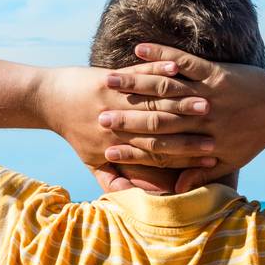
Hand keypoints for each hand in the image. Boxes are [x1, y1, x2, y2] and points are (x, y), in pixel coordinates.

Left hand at [34, 65, 217, 192]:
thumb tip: (133, 198)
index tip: (211, 154)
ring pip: (152, 99)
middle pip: (160, 125)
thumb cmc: (75, 133)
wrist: (48, 101)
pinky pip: (138, 71)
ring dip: (180, 97)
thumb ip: (114, 182)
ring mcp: (113, 98)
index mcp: (118, 146)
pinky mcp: (108, 78)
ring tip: (205, 99)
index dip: (186, 155)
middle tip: (216, 129)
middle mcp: (117, 124)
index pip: (159, 153)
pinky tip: (177, 68)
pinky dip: (158, 67)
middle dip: (190, 127)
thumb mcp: (91, 163)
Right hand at [93, 43, 264, 192]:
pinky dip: (161, 55)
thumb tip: (176, 192)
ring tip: (108, 80)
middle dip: (124, 119)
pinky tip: (139, 48)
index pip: (160, 150)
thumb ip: (202, 176)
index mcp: (202, 144)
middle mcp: (201, 122)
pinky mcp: (215, 73)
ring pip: (165, 90)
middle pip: (155, 121)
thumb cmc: (257, 136)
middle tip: (96, 117)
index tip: (107, 149)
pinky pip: (183, 63)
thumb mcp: (232, 161)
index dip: (132, 150)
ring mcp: (208, 94)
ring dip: (135, 83)